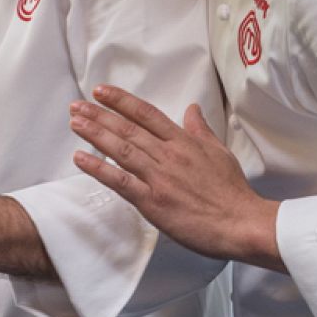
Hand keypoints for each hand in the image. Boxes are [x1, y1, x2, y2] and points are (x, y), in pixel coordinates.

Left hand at [69, 86, 282, 270]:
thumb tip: (192, 109)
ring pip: (121, 150)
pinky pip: (120, 182)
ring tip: (75, 122)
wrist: (242, 224)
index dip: (122, 101)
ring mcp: (159, 178)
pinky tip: (81, 159)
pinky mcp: (153, 201)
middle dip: (99, 115)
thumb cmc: (232, 192)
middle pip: (128, 129)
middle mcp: (168, 155)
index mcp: (183, 142)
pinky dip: (99, 169)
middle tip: (77, 105)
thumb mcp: (219, 153)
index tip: (102, 91)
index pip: (147, 114)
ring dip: (95, 135)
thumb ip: (201, 130)